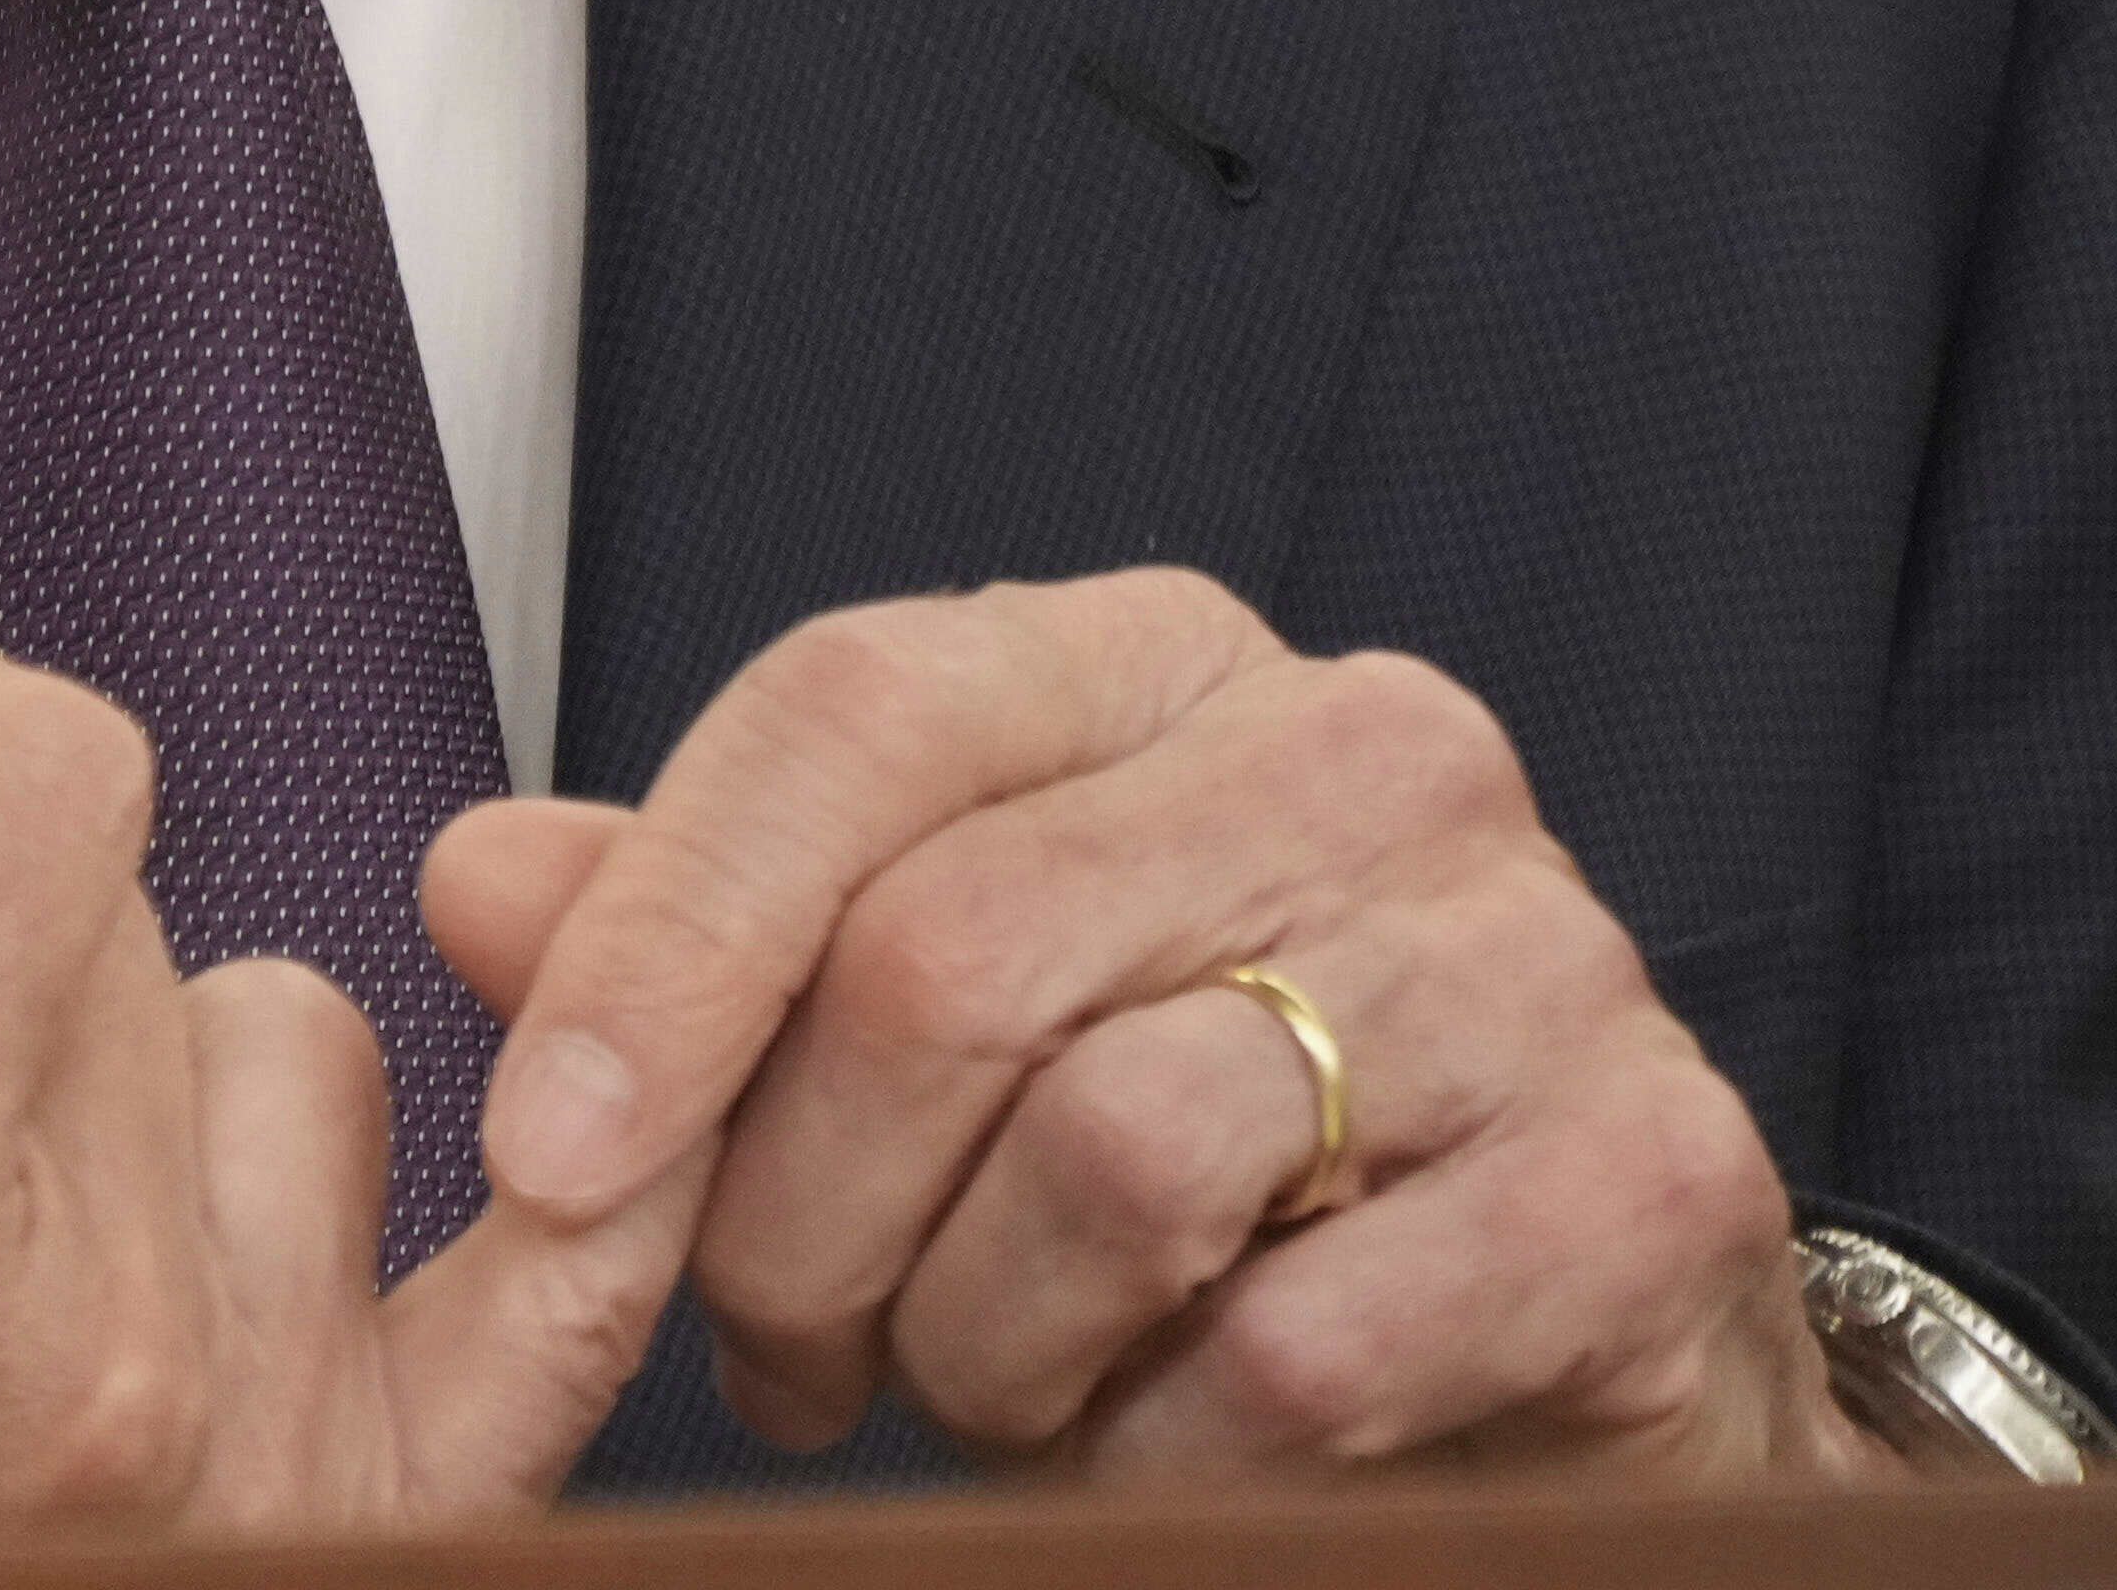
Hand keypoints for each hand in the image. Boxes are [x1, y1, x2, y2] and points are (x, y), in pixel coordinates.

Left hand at [475, 572, 1869, 1485]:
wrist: (1565, 1328)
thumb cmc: (1210, 1153)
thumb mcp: (937, 1020)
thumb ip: (709, 942)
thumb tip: (473, 880)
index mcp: (1159, 662)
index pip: (855, 712)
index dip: (663, 944)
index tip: (543, 1157)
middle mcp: (1362, 751)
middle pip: (945, 956)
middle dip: (795, 1215)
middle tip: (784, 1349)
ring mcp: (1531, 952)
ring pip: (1110, 1156)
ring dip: (979, 1346)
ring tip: (983, 1384)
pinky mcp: (1643, 1173)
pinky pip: (1292, 1352)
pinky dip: (1160, 1455)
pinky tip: (1153, 1448)